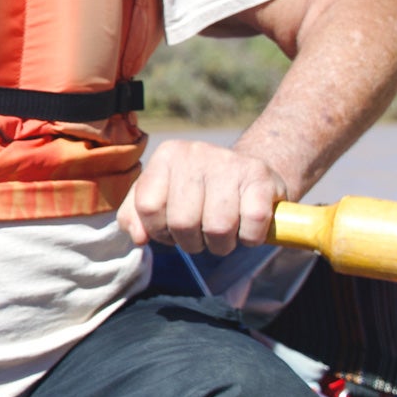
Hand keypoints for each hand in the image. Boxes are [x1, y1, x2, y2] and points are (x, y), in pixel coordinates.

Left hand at [117, 140, 286, 256]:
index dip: (159, 231)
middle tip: (200, 236)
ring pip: (218, 227)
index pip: (148, 206)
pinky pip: (251, 224)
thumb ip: (136, 215)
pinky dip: (249, 238)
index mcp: (166, 155)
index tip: (170, 232)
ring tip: (222, 234)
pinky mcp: (260, 176)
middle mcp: (195, 152)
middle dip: (191, 242)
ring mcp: (229, 162)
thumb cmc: (198, 192)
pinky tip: (246, 228)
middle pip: (182, 222)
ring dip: (221, 244)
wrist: (248, 175)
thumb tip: (138, 237)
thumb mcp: (162, 195)